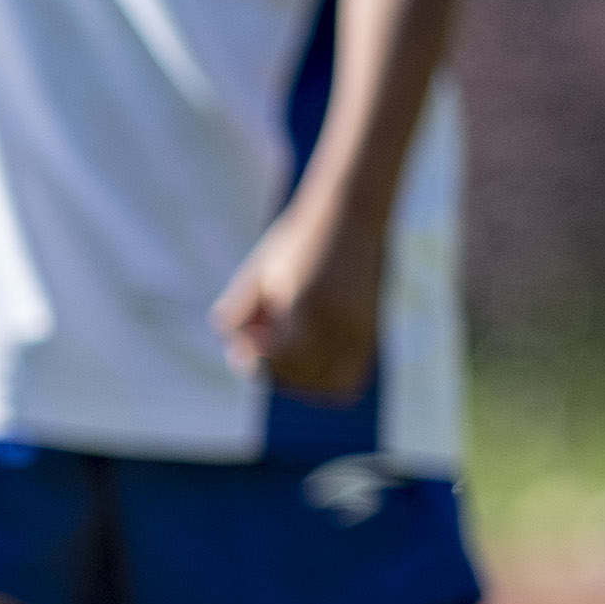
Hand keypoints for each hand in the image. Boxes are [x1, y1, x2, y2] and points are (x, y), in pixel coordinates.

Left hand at [211, 188, 387, 406]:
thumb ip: (237, 312)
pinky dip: (327, 380)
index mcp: (307, 306)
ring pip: (329, 387)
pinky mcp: (371, 332)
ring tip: (286, 352)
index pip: (279, 361)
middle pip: (302, 378)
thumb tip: (234, 349)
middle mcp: (339, 323)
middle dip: (274, 372)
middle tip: (261, 341)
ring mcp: (360, 330)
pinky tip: (308, 357)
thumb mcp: (259, 272)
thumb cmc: (297, 241)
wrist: (349, 216)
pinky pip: (350, 377)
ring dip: (302, 382)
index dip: (255, 362)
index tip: (243, 345)